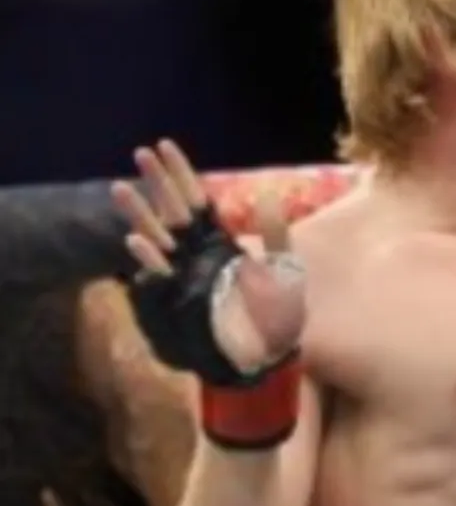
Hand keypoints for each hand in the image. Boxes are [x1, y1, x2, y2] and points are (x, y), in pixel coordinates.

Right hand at [112, 139, 305, 377]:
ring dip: (139, 214)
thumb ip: (277, 235)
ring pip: (157, 238)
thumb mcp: (286, 272)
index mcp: (220, 244)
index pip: (197, 201)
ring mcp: (183, 277)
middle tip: (140, 153)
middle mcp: (196, 256)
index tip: (164, 145)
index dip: (181, 174)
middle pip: (172, 212)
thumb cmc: (276, 317)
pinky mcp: (176, 300)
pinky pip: (158, 276)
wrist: (266, 359)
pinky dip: (146, 258)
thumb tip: (269, 195)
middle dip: (157, 183)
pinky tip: (133, 240)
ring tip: (119, 187)